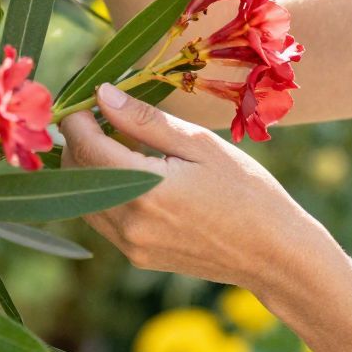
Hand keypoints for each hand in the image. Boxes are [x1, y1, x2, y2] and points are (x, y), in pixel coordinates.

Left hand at [58, 83, 329, 296]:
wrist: (274, 253)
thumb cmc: (247, 190)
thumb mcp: (200, 144)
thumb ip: (145, 120)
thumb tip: (103, 94)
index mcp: (146, 189)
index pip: (85, 146)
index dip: (78, 117)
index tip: (90, 97)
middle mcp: (130, 223)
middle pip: (77, 174)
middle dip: (80, 140)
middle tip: (105, 114)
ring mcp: (131, 245)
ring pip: (85, 199)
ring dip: (91, 167)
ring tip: (123, 142)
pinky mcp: (138, 257)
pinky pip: (104, 218)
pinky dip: (106, 191)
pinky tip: (136, 174)